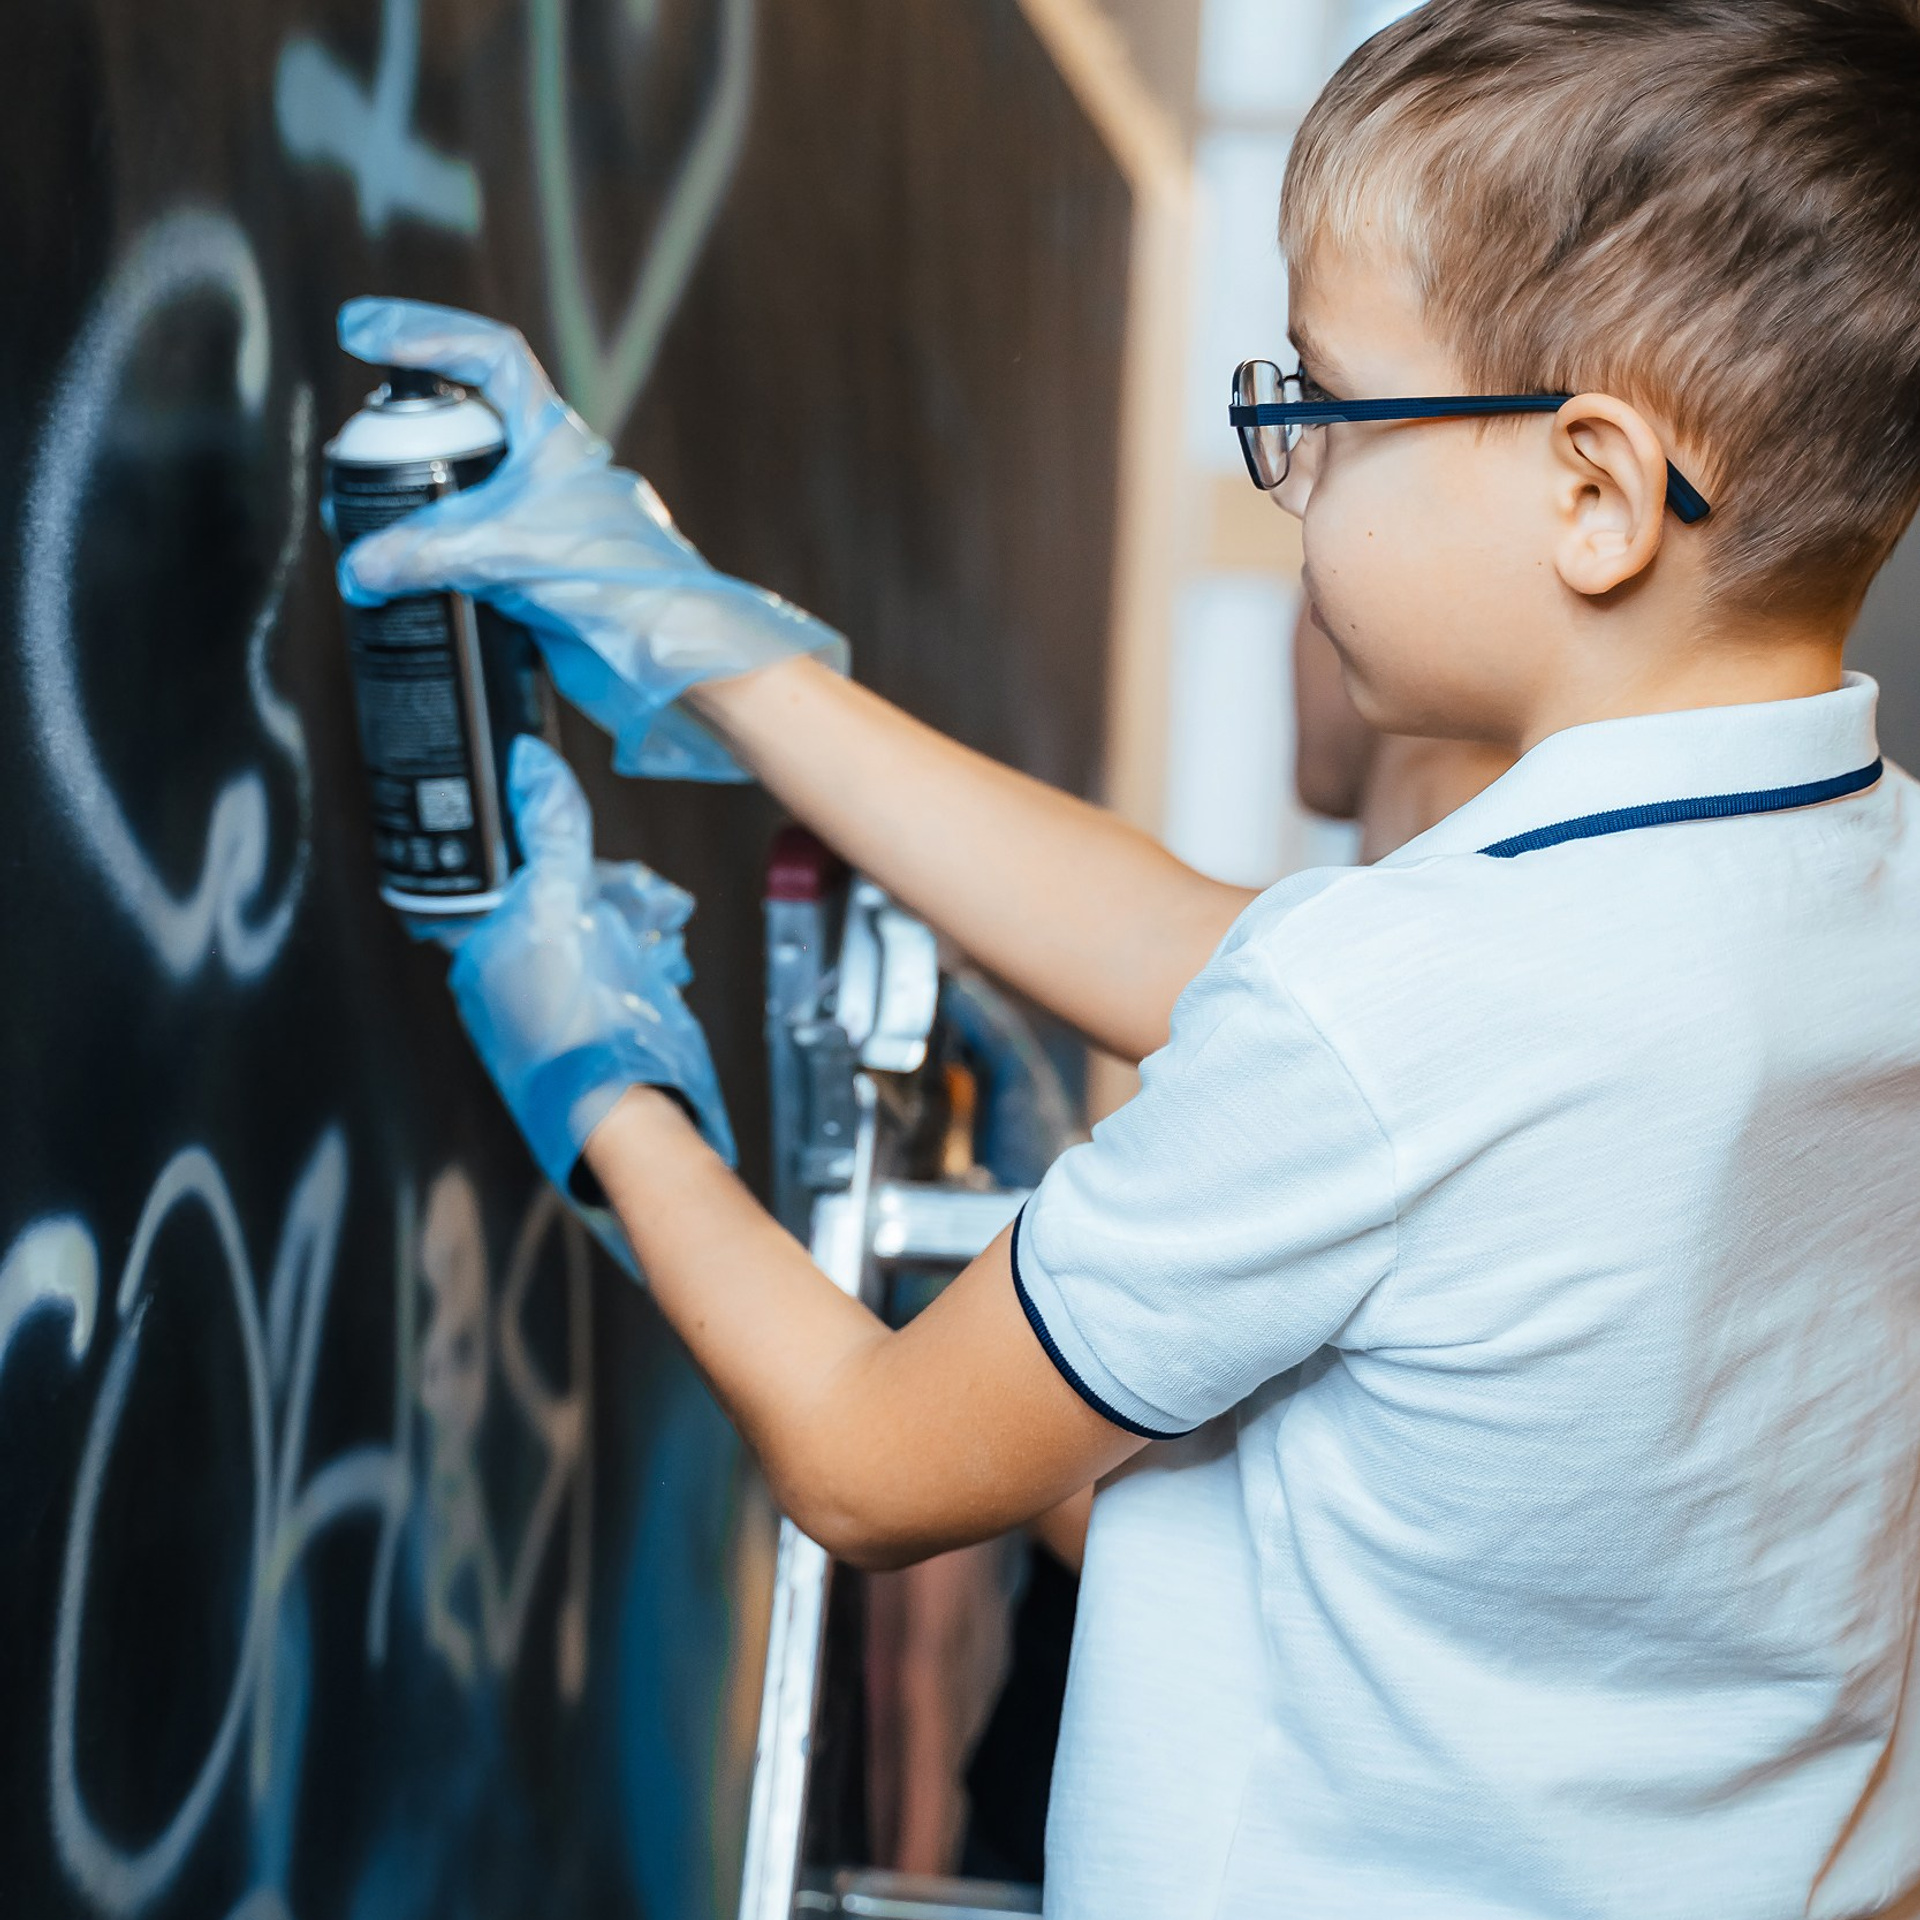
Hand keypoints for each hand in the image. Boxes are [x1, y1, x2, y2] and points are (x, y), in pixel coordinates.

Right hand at [334, 297, 848, 781]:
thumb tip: (362, 566)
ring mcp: (538, 527)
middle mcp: (546, 475)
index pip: (488, 356)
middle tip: (350, 454)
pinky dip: (430, 563)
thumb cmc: (626, 584)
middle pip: (460, 430)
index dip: (426, 333)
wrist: (673, 658)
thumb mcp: (514, 551)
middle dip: (400, 436)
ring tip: (357, 523)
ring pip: (460, 499)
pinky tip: (398, 577)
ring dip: (409, 506)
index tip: (363, 333)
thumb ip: (431, 552)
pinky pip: (468, 558)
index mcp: (553, 438)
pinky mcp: (533, 579)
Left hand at [444, 736, 734, 1266]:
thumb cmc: (581, 1026)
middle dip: (618, 895)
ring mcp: (554, 1010)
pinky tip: (665, 972)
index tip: (594, 863)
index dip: (563, 860)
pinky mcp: (596, 1030)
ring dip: (641, 928)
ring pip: (602, 936)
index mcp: (482, 952)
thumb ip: (550, 831)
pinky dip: (650, 965)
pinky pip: (622, 975)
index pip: (516, 874)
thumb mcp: (561, 905)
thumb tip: (528, 763)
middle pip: (568, 902)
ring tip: (662, 940)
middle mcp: (508, 983)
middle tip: (648, 903)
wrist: (625, 1112)